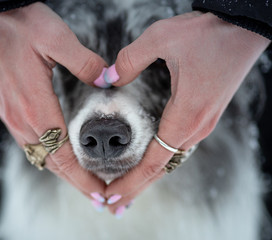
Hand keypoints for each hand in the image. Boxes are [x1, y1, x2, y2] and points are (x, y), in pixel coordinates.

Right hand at [0, 3, 106, 198]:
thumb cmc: (18, 24)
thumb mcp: (57, 38)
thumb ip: (85, 64)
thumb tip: (106, 80)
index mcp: (34, 106)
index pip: (62, 155)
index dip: (81, 178)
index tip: (99, 193)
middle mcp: (19, 117)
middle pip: (50, 161)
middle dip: (75, 181)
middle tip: (98, 193)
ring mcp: (9, 114)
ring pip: (38, 154)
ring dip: (60, 169)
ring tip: (81, 179)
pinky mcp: (5, 107)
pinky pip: (27, 141)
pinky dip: (46, 154)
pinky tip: (57, 153)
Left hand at [104, 12, 269, 213]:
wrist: (246, 25)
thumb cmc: (210, 32)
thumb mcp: (162, 38)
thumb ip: (129, 60)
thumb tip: (108, 77)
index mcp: (187, 115)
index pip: (153, 161)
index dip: (130, 182)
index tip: (110, 196)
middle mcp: (197, 125)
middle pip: (161, 168)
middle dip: (135, 187)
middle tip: (112, 205)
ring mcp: (203, 122)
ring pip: (171, 159)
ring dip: (147, 176)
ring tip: (126, 190)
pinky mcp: (204, 114)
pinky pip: (178, 146)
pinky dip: (160, 161)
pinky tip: (149, 163)